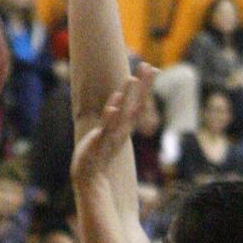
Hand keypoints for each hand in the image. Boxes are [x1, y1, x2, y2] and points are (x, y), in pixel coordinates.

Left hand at [71, 63, 152, 184]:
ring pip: (122, 113)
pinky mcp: (99, 143)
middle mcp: (122, 129)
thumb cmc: (99, 151)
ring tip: (131, 79)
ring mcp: (112, 135)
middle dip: (143, 86)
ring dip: (127, 95)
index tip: (152, 67)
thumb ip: (116, 115)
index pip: (139, 102)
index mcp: (125, 126)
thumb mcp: (110, 131)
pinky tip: (113, 107)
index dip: (146, 86)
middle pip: (136, 104)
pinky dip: (110, 118)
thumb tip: (119, 96)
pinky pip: (106, 128)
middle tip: (148, 66)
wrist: (90, 176)